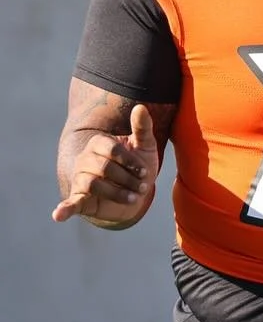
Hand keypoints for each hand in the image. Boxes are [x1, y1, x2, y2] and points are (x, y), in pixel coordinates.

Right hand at [52, 103, 159, 224]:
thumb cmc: (139, 165)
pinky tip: (58, 215)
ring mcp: (80, 179)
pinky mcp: (80, 198)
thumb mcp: (145, 145)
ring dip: (116, 193)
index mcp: (100, 143)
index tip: (145, 171)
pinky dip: (64, 209)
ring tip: (134, 198)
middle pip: (103, 167)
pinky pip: (70, 203)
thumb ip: (142, 127)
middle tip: (143, 187)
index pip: (112, 149)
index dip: (130, 161)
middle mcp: (86, 159)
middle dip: (127, 178)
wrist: (135, 191)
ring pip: (93, 184)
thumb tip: (140, 106)